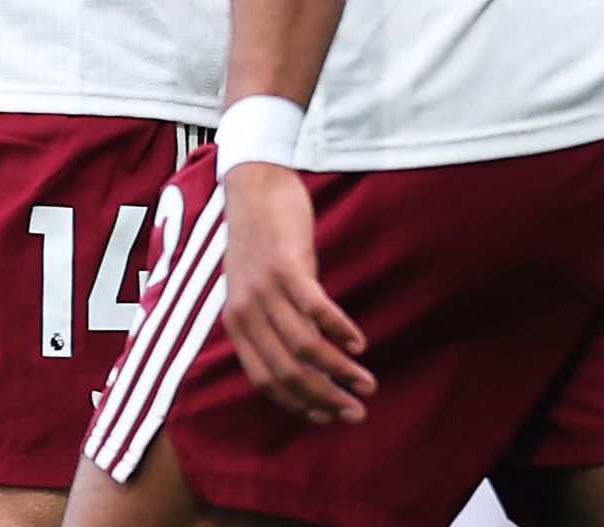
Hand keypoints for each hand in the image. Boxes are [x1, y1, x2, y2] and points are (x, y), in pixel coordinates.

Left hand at [217, 163, 373, 424]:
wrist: (253, 186)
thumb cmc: (261, 240)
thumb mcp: (256, 287)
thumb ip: (273, 322)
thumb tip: (306, 359)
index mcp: (236, 324)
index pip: (265, 381)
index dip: (298, 404)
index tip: (327, 417)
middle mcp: (247, 312)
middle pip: (287, 371)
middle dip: (324, 398)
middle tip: (355, 412)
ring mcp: (265, 289)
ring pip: (304, 347)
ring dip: (339, 372)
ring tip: (366, 384)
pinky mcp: (287, 266)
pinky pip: (316, 308)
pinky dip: (339, 330)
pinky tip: (359, 344)